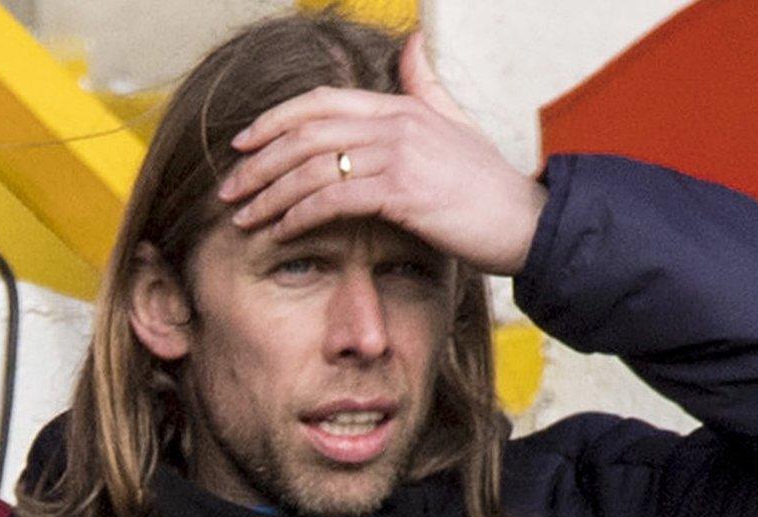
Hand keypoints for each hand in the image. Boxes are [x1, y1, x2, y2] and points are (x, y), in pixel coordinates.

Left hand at [217, 32, 547, 275]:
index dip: (274, 122)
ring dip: (270, 195)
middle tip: (229, 188)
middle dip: (259, 163)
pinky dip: (299, 215)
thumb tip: (411, 43)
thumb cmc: (489, 185)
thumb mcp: (457, 124)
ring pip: (313, 168)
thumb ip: (426, 84)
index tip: (243, 145)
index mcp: (400, 107)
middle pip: (306, 134)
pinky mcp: (403, 192)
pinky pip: (334, 200)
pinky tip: (280, 231)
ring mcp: (399, 155)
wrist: (527, 223)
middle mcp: (395, 123)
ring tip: (243, 218)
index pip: (320, 103)